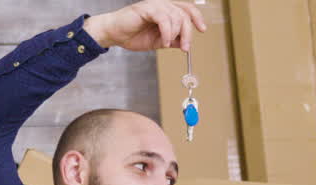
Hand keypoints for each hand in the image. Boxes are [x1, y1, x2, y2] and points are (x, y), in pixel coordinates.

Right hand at [84, 1, 206, 51]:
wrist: (114, 34)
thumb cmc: (132, 35)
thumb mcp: (158, 41)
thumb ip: (172, 40)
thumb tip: (185, 44)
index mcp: (166, 11)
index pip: (187, 9)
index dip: (197, 17)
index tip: (202, 30)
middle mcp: (162, 5)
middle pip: (184, 14)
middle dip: (188, 32)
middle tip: (185, 48)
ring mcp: (155, 5)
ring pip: (176, 16)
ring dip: (176, 34)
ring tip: (168, 45)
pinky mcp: (147, 8)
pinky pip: (164, 19)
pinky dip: (167, 32)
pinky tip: (164, 41)